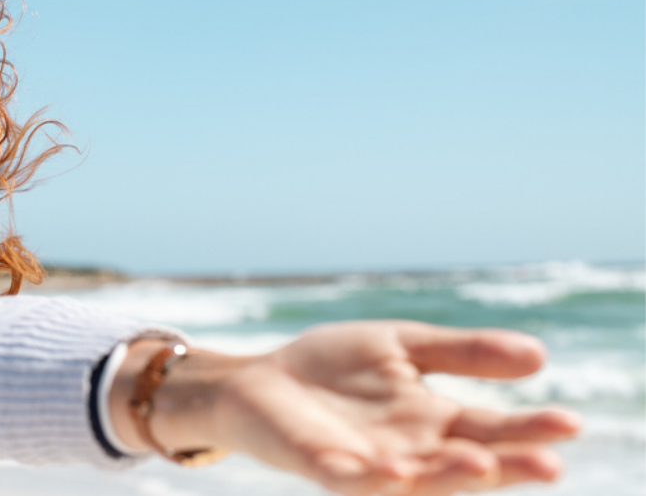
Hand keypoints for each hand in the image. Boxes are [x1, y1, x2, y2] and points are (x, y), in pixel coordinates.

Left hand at [116, 321, 579, 495]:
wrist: (259, 380)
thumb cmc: (331, 368)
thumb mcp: (402, 347)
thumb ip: (462, 353)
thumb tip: (539, 355)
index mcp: (433, 422)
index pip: (490, 431)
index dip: (527, 431)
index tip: (568, 422)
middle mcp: (409, 452)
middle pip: (465, 464)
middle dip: (506, 466)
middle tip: (550, 463)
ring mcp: (367, 463)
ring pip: (417, 480)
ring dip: (448, 477)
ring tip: (481, 465)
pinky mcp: (321, 466)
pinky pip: (351, 480)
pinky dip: (373, 480)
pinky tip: (395, 471)